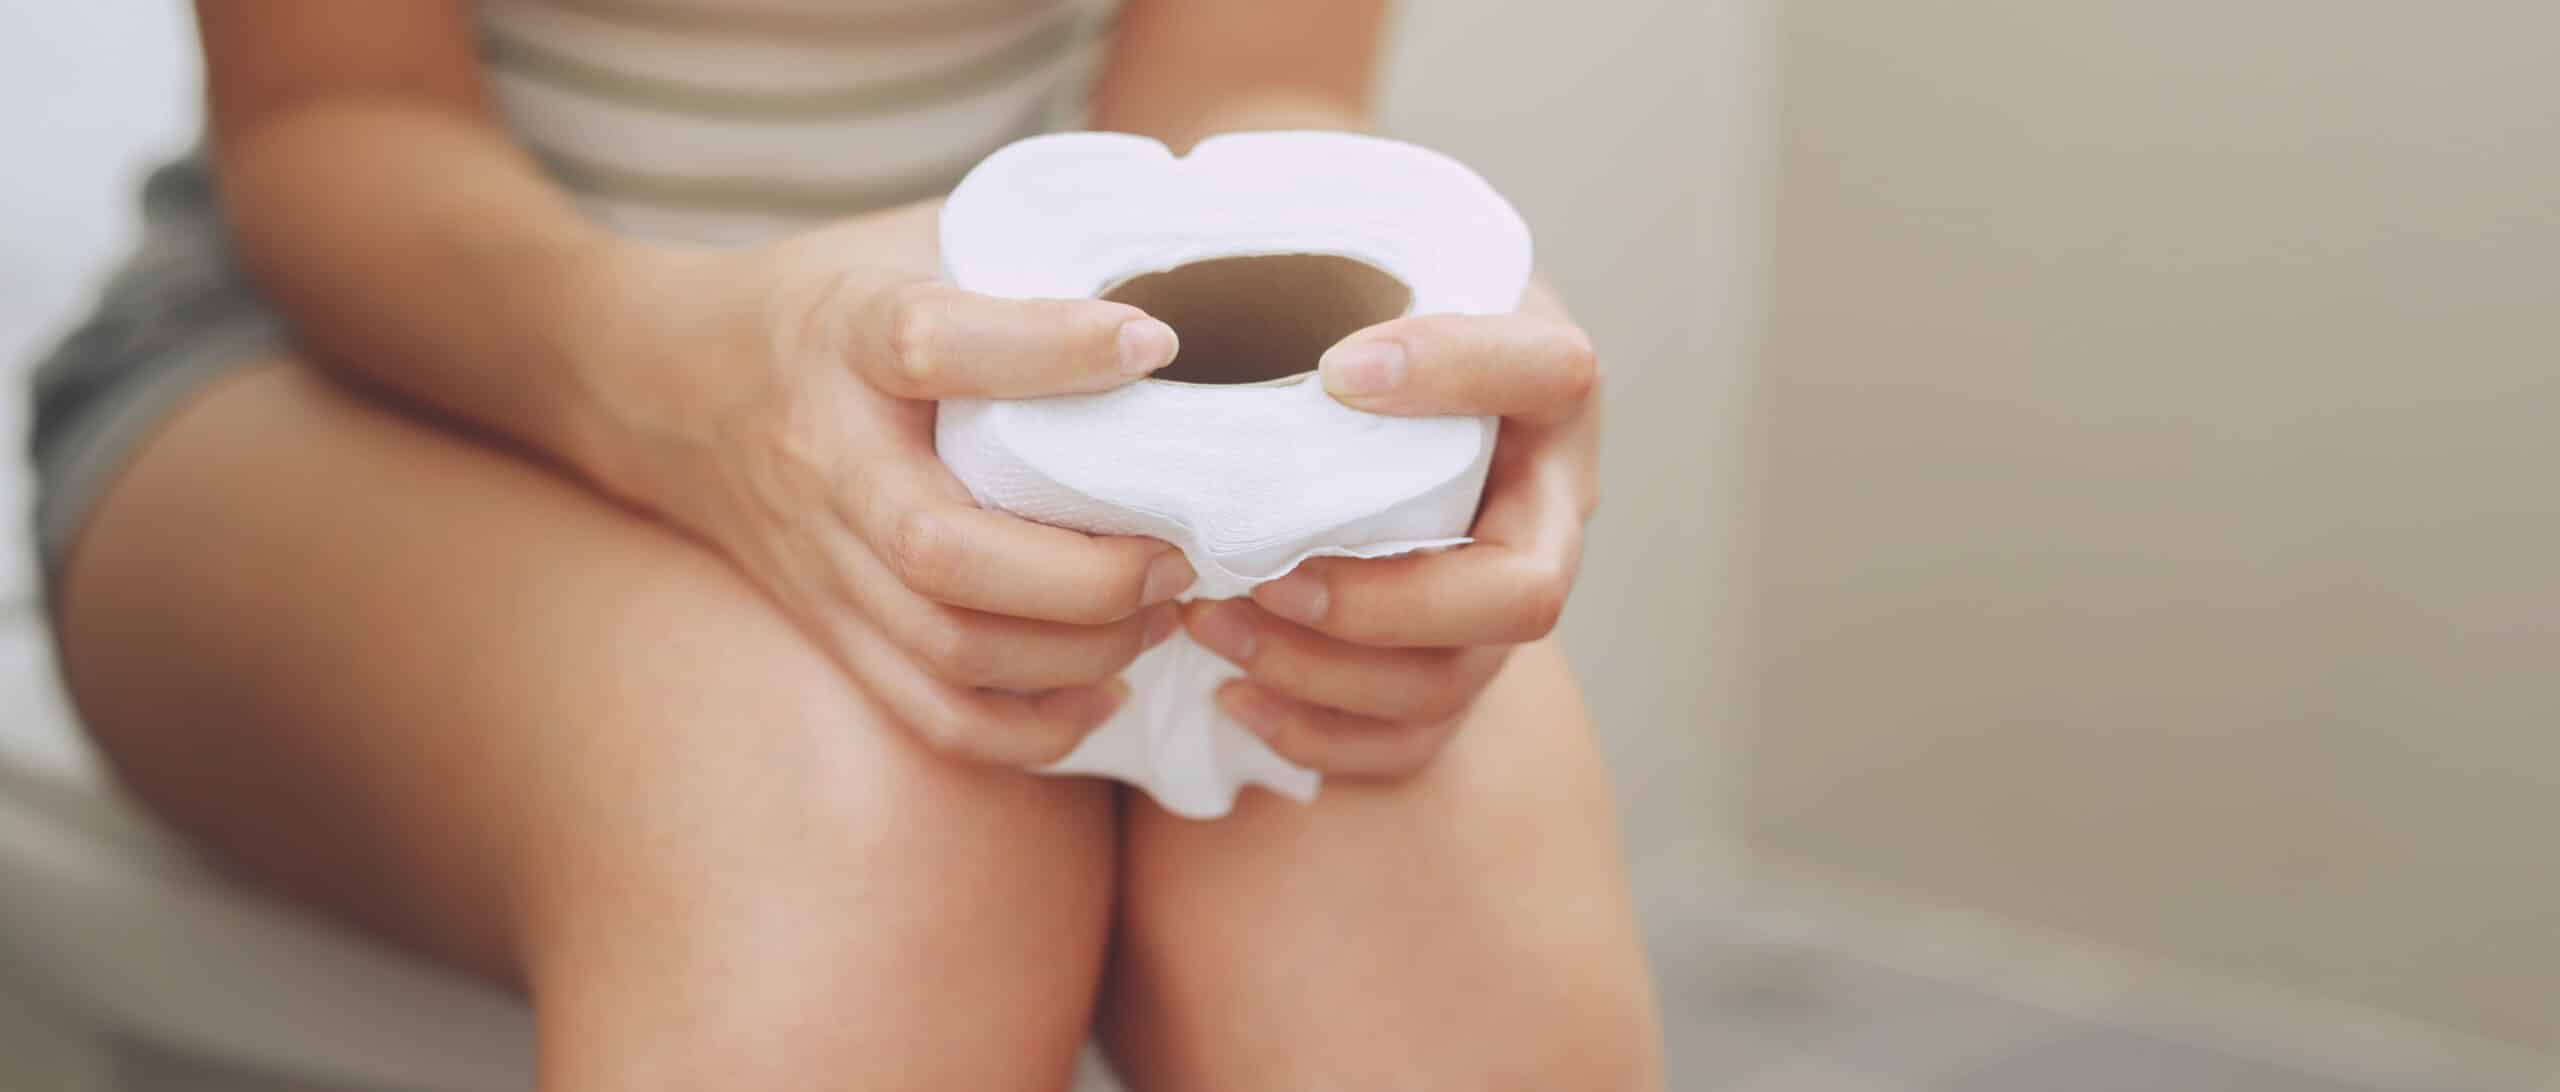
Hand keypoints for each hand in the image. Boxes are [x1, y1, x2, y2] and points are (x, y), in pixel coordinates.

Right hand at [575, 203, 1194, 764]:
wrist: (668, 388)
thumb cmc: (824, 306)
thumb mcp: (904, 241)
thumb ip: (1019, 250)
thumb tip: (1183, 266)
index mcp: (845, 338)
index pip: (935, 343)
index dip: (1049, 348)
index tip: (1155, 343)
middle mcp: (827, 458)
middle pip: (944, 546)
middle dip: (1089, 570)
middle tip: (1181, 550)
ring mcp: (824, 558)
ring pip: (949, 647)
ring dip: (1078, 650)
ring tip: (1162, 613)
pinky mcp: (834, 626)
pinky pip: (931, 714)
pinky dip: (1031, 727)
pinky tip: (1106, 688)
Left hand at [1182, 281, 1600, 778]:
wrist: (1369, 368)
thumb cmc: (1364, 298)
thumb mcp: (1371, 245)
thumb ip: (1332, 234)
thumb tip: (1196, 204)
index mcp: (1546, 386)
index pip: (1545, 374)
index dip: (1457, 376)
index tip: (1337, 365)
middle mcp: (1548, 505)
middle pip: (1523, 594)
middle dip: (1389, 602)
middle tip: (1268, 572)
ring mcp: (1501, 597)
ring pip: (1454, 681)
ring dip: (1324, 672)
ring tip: (1207, 623)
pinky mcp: (1451, 662)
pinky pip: (1412, 739)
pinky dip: (1319, 735)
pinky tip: (1232, 694)